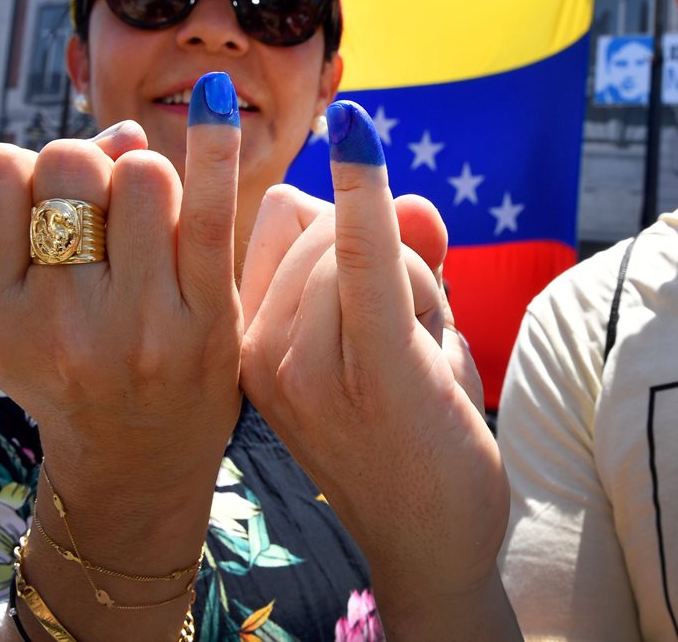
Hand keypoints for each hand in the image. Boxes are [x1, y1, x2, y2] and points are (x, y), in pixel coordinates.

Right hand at [0, 75, 244, 518]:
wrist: (135, 455)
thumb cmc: (64, 361)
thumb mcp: (12, 306)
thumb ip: (44, 209)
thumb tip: (125, 133)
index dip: (19, 171)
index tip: (38, 210)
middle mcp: (57, 323)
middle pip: (68, 162)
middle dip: (84, 172)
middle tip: (97, 221)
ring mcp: (138, 325)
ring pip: (142, 171)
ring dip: (143, 182)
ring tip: (141, 229)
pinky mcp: (208, 322)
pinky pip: (211, 209)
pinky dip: (214, 144)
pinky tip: (216, 98)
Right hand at [240, 101, 514, 637]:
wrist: (431, 544)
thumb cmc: (410, 433)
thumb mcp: (398, 338)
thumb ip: (403, 261)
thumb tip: (409, 198)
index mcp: (246, 341)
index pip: (283, 218)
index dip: (339, 227)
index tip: (367, 283)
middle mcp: (258, 351)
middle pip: (321, 221)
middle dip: (382, 254)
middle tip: (407, 335)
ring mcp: (305, 364)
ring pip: (357, 242)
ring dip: (416, 281)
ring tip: (422, 357)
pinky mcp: (370, 371)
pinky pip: (363, 257)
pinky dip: (363, 190)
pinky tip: (355, 133)